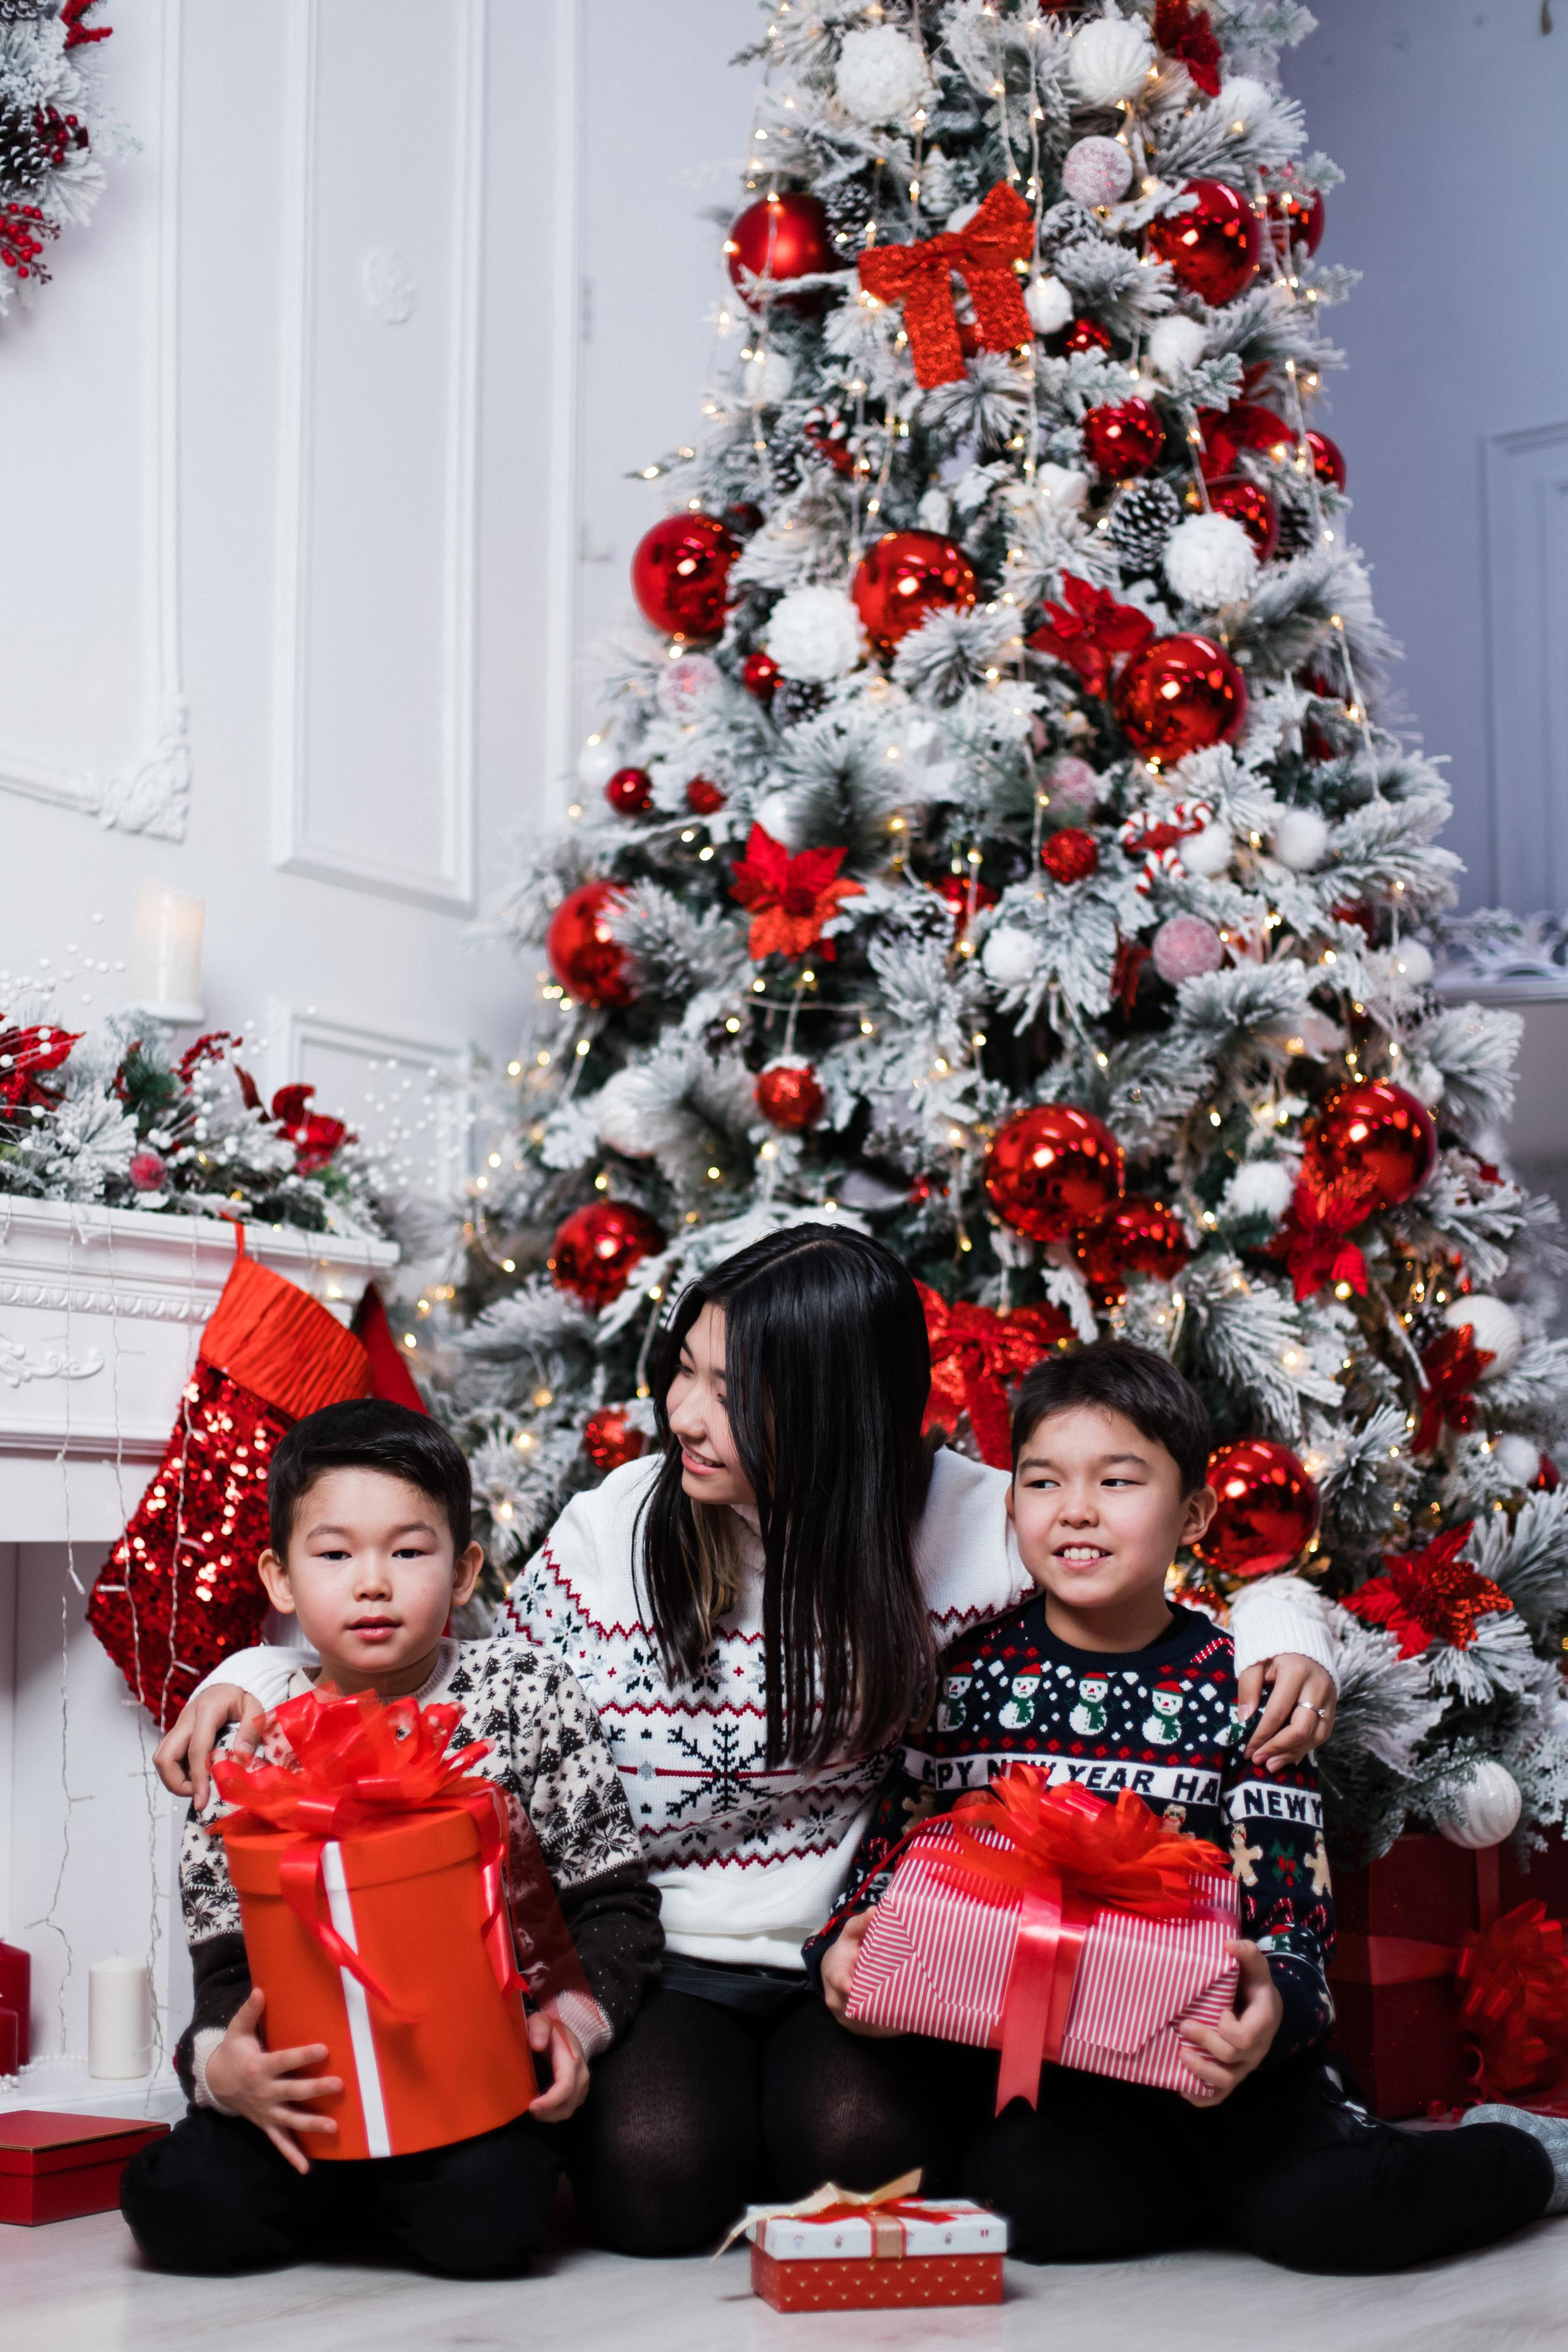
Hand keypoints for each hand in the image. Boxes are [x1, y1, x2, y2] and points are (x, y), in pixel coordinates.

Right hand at [153, 1685, 265, 1808]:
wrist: (230, 1682)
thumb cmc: (243, 1696)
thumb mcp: (255, 1707)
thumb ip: (250, 1730)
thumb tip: (241, 1758)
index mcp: (206, 1712)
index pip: (195, 1750)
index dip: (197, 1778)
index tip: (202, 1801)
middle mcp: (186, 1719)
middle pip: (164, 1756)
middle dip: (175, 1783)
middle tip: (198, 1794)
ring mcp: (179, 1726)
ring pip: (161, 1758)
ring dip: (174, 1779)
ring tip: (198, 1787)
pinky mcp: (178, 1733)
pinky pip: (168, 1756)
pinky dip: (177, 1771)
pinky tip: (196, 1777)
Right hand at [203, 1988, 341, 2173]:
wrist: (215, 2083)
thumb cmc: (233, 2053)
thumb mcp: (237, 2032)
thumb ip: (249, 2012)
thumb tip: (260, 1989)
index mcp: (259, 2067)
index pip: (285, 2061)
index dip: (303, 2056)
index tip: (324, 2050)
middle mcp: (264, 2092)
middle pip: (293, 2091)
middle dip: (315, 2089)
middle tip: (339, 2086)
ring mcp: (266, 2112)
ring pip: (291, 2120)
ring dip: (311, 2124)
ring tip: (333, 2128)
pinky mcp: (266, 2124)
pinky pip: (279, 2143)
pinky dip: (292, 2156)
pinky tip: (307, 2169)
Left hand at [526, 2011, 589, 2121]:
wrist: (571, 2034)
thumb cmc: (552, 2031)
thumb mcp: (542, 2022)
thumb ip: (538, 2029)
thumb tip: (537, 2045)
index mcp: (571, 2059)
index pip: (565, 2086)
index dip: (549, 2101)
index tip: (531, 2106)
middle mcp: (581, 2075)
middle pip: (568, 2104)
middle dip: (547, 2113)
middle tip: (527, 2110)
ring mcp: (582, 2086)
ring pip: (568, 2110)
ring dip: (550, 2116)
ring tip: (532, 2110)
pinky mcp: (579, 2093)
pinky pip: (568, 2109)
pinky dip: (554, 2114)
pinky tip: (541, 2109)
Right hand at [820, 1911, 901, 2037]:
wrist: (832, 1975)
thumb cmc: (845, 1952)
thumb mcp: (849, 1935)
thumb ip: (861, 1924)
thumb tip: (876, 1911)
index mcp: (835, 1975)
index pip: (839, 1981)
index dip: (847, 1985)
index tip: (854, 1987)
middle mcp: (839, 2003)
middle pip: (859, 2006)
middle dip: (882, 2001)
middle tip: (907, 1993)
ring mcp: (849, 2020)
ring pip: (872, 2021)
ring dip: (891, 2015)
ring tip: (914, 2005)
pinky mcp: (861, 2029)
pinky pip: (879, 2030)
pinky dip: (895, 2024)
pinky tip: (911, 2015)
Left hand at [1177, 1940, 1281, 2108]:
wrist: (1263, 2010)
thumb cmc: (1255, 1987)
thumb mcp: (1256, 1969)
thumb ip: (1247, 1953)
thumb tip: (1228, 1943)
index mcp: (1262, 2025)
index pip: (1245, 2037)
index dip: (1227, 2029)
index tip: (1217, 2011)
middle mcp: (1255, 2051)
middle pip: (1230, 2058)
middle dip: (1204, 2043)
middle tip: (1182, 2025)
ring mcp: (1243, 2067)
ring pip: (1225, 2083)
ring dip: (1199, 2072)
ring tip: (1179, 2054)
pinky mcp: (1231, 2076)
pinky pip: (1219, 2096)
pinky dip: (1200, 2095)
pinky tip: (1181, 2086)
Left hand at [1239, 1654, 1335, 1771]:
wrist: (1301, 1642)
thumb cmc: (1273, 1652)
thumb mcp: (1255, 1662)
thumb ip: (1248, 1687)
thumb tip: (1245, 1719)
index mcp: (1296, 1672)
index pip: (1278, 1712)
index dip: (1262, 1735)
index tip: (1248, 1751)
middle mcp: (1318, 1686)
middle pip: (1302, 1728)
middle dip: (1279, 1749)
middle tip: (1260, 1761)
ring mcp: (1330, 1697)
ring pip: (1316, 1735)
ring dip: (1293, 1753)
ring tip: (1272, 1764)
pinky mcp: (1334, 1706)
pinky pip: (1323, 1733)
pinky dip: (1305, 1747)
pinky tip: (1289, 1756)